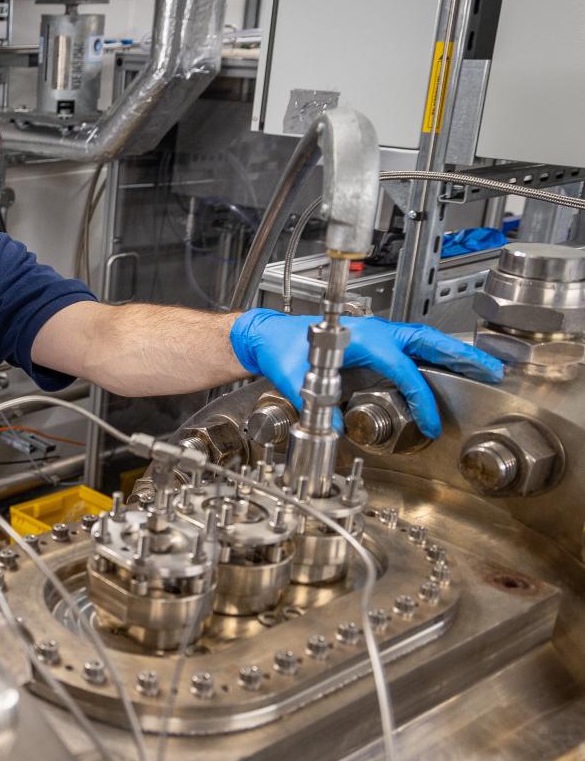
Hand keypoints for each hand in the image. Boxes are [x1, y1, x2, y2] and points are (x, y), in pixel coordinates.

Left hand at [229, 309, 503, 437]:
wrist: (267, 335)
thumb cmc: (280, 348)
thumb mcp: (292, 377)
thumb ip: (312, 403)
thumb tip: (333, 428)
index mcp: (361, 339)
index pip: (403, 371)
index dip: (420, 397)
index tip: (430, 421)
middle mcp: (374, 332)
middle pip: (427, 343)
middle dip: (461, 356)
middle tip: (493, 370)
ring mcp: (376, 333)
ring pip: (423, 341)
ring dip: (453, 353)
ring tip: (484, 366)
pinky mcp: (373, 339)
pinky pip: (411, 345)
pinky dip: (434, 353)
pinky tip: (448, 365)